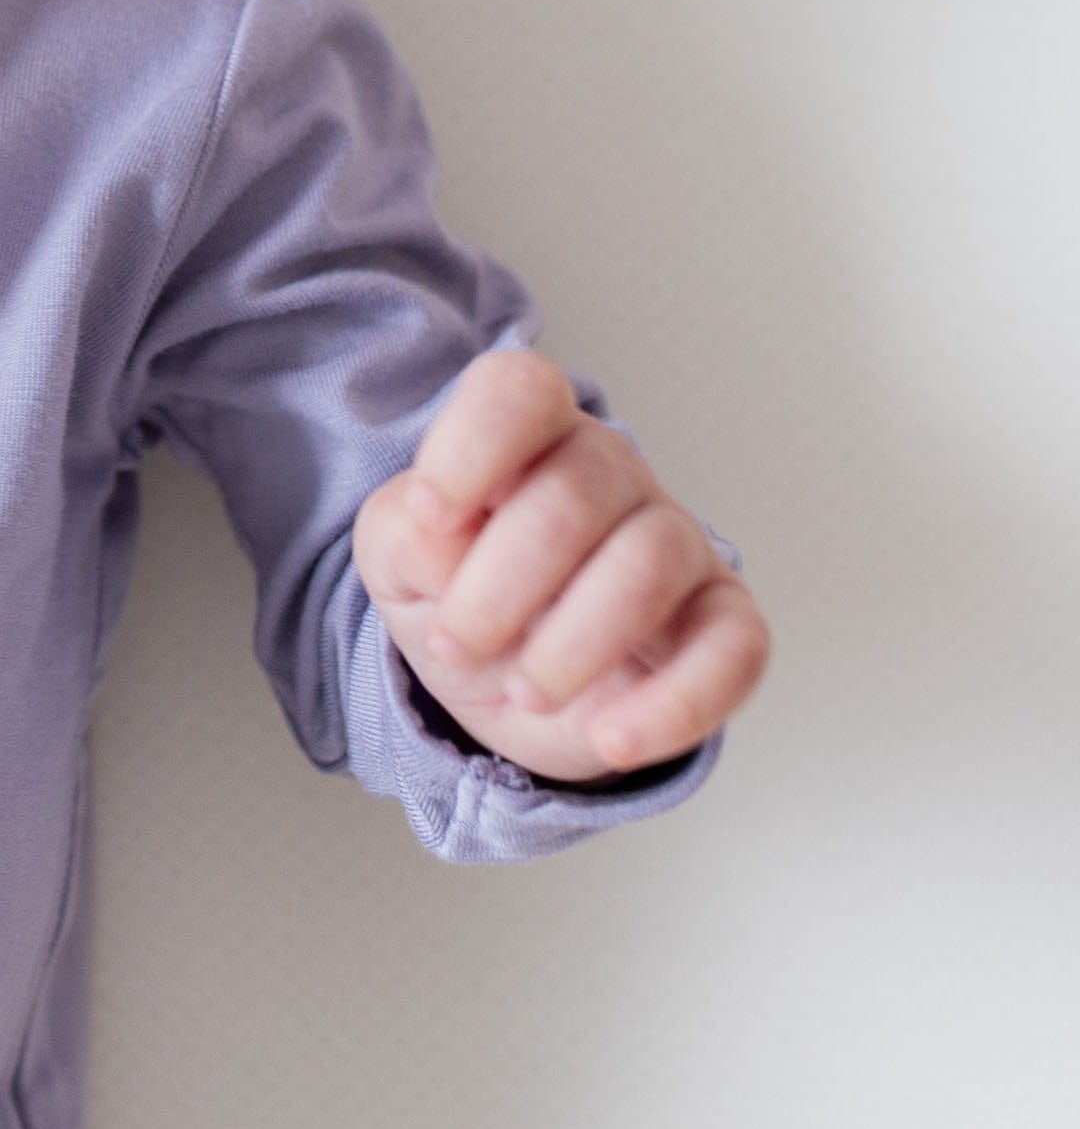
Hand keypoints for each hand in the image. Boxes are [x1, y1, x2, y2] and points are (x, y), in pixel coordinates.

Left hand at [354, 350, 768, 784]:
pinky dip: (674, 705)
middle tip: (456, 643)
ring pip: (647, 563)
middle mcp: (610, 471)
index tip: (428, 516)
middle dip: (500, 586)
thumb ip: (404, 533)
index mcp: (527, 432)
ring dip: (572, 644)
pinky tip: (612, 737)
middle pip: (573, 495)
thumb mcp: (397, 555)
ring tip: (522, 690)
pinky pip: (732, 651)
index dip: (471, 446)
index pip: (519, 391)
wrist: (508, 679)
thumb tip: (445, 543)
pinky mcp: (724, 622)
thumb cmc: (456, 587)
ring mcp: (676, 541)